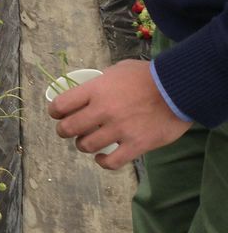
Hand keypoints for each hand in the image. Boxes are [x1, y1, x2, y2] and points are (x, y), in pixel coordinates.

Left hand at [49, 59, 191, 168]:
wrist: (178, 88)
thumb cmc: (147, 76)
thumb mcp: (117, 70)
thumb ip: (100, 82)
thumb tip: (87, 90)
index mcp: (95, 90)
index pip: (61, 105)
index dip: (55, 111)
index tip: (57, 114)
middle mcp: (103, 110)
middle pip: (69, 128)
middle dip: (64, 130)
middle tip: (68, 130)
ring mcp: (119, 129)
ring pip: (86, 146)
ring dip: (83, 145)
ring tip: (88, 142)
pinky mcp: (136, 145)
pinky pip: (111, 162)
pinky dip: (102, 162)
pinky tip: (102, 157)